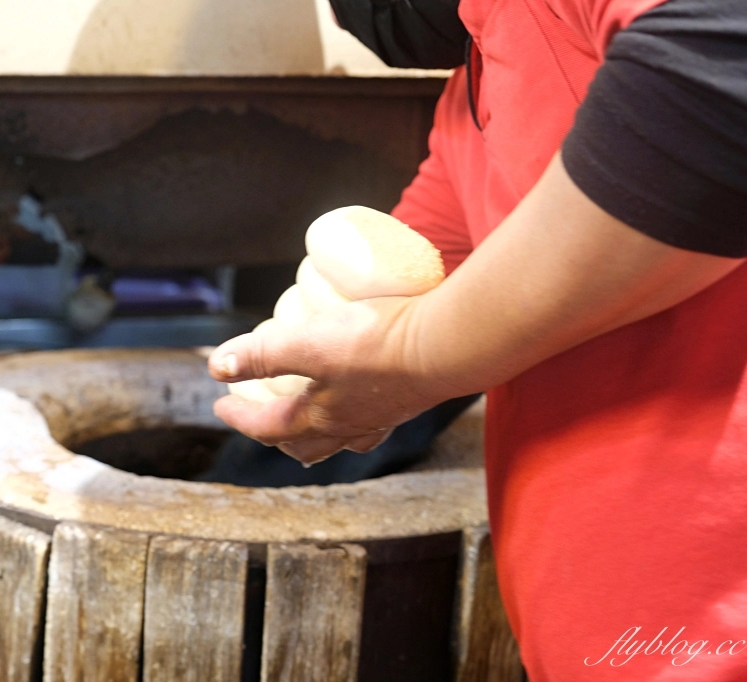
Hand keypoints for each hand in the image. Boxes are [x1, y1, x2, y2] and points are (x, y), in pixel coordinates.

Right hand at [208, 155, 743, 466]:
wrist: (456, 343)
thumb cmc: (465, 346)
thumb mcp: (467, 344)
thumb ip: (495, 319)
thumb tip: (525, 307)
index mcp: (373, 416)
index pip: (329, 435)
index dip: (303, 432)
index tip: (288, 422)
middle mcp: (348, 415)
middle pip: (298, 437)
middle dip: (269, 429)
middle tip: (250, 413)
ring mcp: (331, 391)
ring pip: (280, 413)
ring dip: (252, 406)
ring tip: (232, 390)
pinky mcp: (317, 356)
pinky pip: (269, 366)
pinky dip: (243, 364)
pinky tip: (220, 357)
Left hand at [208, 297, 459, 464]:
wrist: (448, 345)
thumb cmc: (378, 343)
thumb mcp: (308, 342)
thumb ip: (263, 354)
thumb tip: (217, 366)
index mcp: (320, 418)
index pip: (268, 426)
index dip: (239, 416)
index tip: (220, 404)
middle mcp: (350, 427)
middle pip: (304, 445)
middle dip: (276, 436)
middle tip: (261, 421)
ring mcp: (383, 417)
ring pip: (343, 440)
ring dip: (319, 438)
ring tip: (310, 428)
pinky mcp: (410, 399)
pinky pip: (375, 420)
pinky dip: (359, 420)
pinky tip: (366, 403)